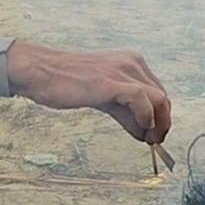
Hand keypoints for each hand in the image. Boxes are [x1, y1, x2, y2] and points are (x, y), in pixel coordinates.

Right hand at [7, 42, 172, 144]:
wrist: (41, 72)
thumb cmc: (66, 82)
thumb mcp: (103, 97)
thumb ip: (125, 112)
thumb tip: (143, 132)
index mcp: (130, 62)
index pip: (157, 91)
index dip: (160, 116)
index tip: (155, 133)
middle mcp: (131, 63)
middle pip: (162, 96)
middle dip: (163, 122)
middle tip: (156, 141)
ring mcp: (122, 71)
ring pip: (159, 99)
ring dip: (158, 124)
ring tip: (150, 140)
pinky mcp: (112, 82)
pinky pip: (142, 100)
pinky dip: (146, 118)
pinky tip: (140, 130)